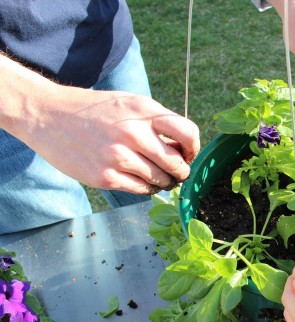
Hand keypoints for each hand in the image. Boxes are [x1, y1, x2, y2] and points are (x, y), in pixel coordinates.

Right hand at [23, 86, 199, 193]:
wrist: (47, 115)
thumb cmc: (95, 111)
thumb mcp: (129, 104)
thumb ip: (157, 123)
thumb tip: (183, 150)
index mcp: (143, 110)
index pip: (187, 133)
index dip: (193, 148)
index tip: (187, 154)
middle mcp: (133, 132)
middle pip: (176, 163)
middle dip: (181, 171)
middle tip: (177, 173)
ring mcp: (118, 156)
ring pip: (161, 180)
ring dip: (164, 182)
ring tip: (159, 178)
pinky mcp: (104, 176)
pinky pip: (141, 190)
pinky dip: (147, 188)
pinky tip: (142, 181)